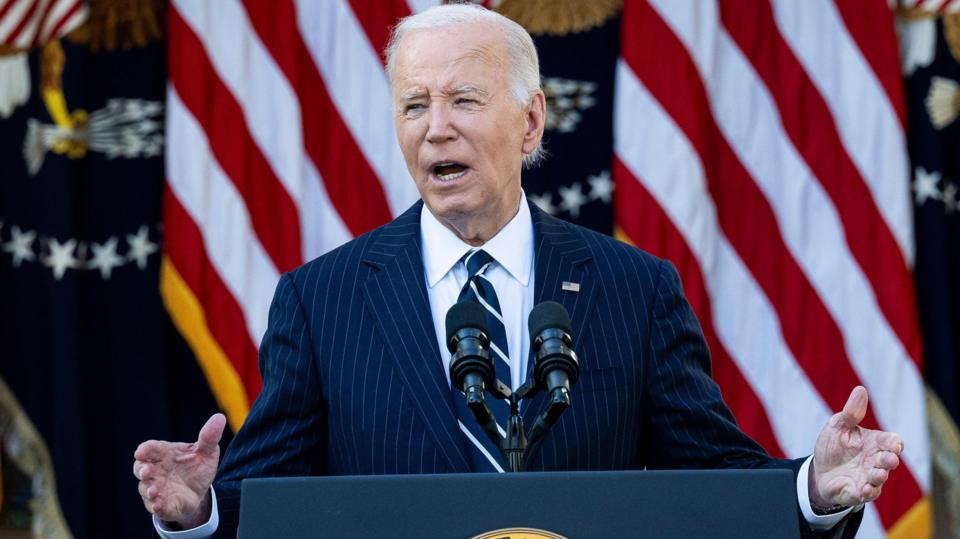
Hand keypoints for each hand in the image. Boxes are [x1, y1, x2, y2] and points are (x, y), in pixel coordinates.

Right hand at [133, 413, 225, 527]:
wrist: (201, 491)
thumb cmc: (197, 467)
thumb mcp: (207, 452)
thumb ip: (210, 437)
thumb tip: (219, 418)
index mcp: (164, 453)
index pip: (150, 448)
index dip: (145, 450)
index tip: (142, 452)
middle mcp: (156, 470)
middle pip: (140, 468)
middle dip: (141, 469)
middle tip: (146, 471)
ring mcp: (156, 488)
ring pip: (145, 488)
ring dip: (148, 489)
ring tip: (154, 490)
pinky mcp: (161, 504)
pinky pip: (154, 506)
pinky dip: (155, 505)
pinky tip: (159, 505)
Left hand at [809, 386, 902, 508]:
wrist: (819, 470)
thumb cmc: (833, 446)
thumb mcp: (838, 426)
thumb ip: (851, 412)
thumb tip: (860, 390)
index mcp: (874, 443)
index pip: (892, 442)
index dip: (895, 443)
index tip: (894, 444)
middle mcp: (875, 461)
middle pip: (889, 461)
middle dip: (890, 460)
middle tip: (888, 459)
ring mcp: (869, 478)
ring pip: (880, 479)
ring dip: (879, 476)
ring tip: (876, 474)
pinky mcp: (858, 492)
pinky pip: (867, 494)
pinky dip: (867, 492)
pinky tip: (864, 489)